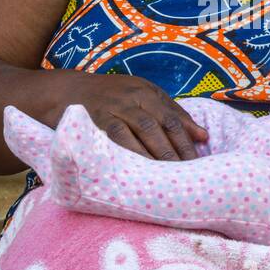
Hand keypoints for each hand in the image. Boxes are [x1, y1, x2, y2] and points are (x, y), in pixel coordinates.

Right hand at [40, 71, 208, 161]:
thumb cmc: (110, 98)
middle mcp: (132, 97)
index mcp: (147, 92)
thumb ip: (171, 114)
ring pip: (142, 132)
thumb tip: (204, 136)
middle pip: (160, 126)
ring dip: (156, 156)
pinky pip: (117, 139)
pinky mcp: (95, 120)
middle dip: (175, 153)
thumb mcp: (142, 97)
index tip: (199, 164)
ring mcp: (113, 107)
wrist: (65, 91)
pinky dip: (131, 154)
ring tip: (168, 178)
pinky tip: (140, 171)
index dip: (187, 142)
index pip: (173, 119)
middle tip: (187, 177)